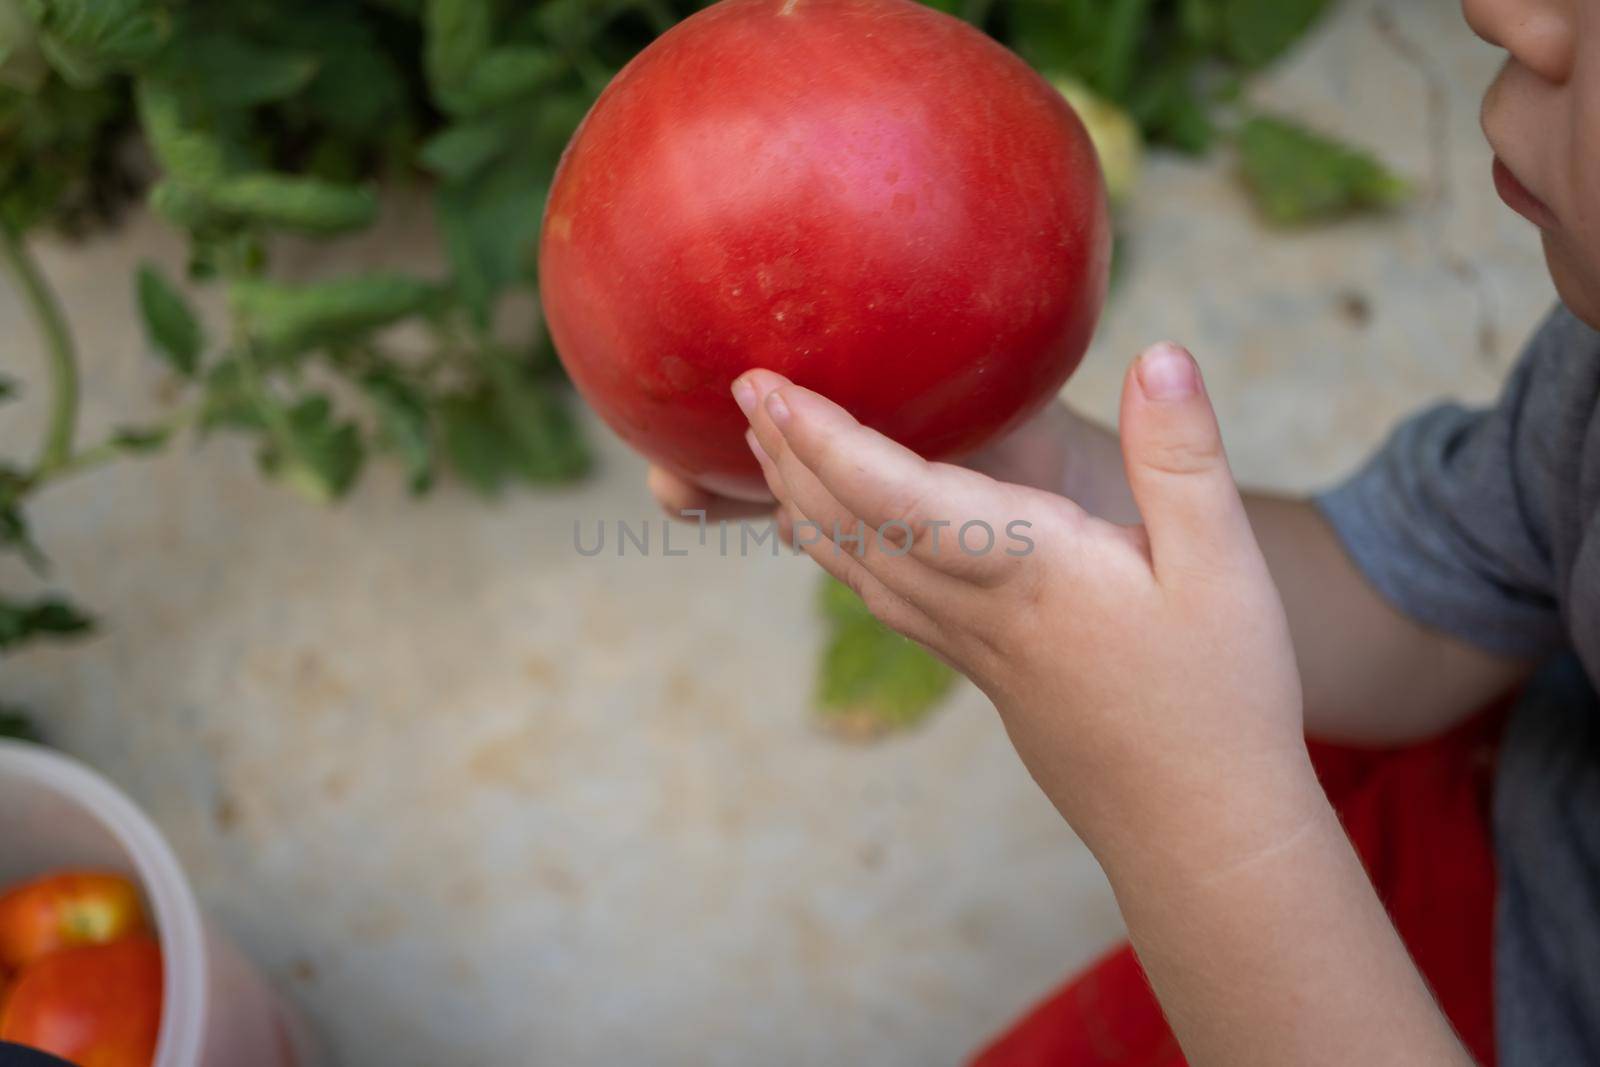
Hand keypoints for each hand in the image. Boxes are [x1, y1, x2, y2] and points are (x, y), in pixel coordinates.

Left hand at [734, 343, 1320, 880]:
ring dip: (801, 500)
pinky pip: (879, 597)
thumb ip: (1183, 456)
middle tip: (741, 390)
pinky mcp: (976, 668)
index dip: (819, 435)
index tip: (762, 382)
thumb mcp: (1225, 564)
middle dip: (787, 455)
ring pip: (854, 565)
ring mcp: (965, 646)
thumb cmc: (1219, 697)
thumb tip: (1160, 352)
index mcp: (1023, 570)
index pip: (892, 493)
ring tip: (763, 447)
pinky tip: (823, 534)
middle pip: (850, 524)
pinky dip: (835, 551)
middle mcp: (972, 608)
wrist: (1197, 829)